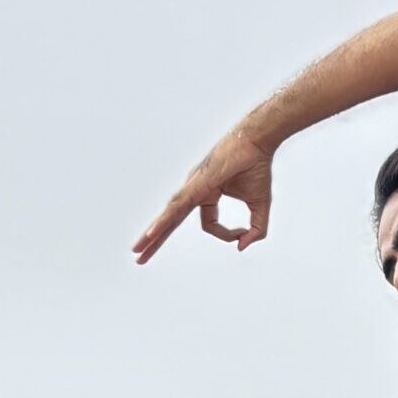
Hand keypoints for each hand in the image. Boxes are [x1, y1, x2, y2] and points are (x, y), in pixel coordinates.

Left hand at [133, 128, 274, 265]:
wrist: (258, 141)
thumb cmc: (257, 167)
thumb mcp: (260, 207)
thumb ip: (255, 230)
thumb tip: (241, 246)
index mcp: (206, 194)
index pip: (210, 225)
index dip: (227, 235)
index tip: (242, 234)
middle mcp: (194, 190)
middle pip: (171, 221)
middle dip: (155, 241)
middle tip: (138, 257)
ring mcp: (192, 186)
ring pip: (169, 216)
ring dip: (153, 235)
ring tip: (137, 251)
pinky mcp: (196, 184)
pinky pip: (177, 208)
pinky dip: (164, 221)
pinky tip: (152, 233)